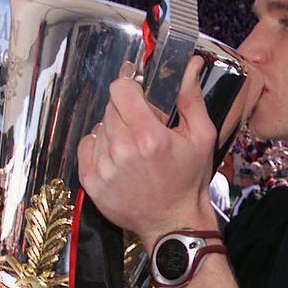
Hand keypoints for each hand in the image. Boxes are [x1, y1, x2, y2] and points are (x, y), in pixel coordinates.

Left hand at [78, 57, 216, 246]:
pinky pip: (86, 146)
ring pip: (100, 127)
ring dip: (115, 131)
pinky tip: (118, 159)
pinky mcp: (92, 182)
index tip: (140, 97)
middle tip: (144, 130)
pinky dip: (100, 147)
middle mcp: (122, 151)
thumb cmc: (189, 181)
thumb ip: (190, 97)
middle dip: (127, 112)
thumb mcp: (201, 136)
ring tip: (134, 150)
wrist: (174, 222)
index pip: (120, 89)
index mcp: (149, 137)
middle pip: (111, 107)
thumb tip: (190, 64)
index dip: (131, 89)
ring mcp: (103, 168)